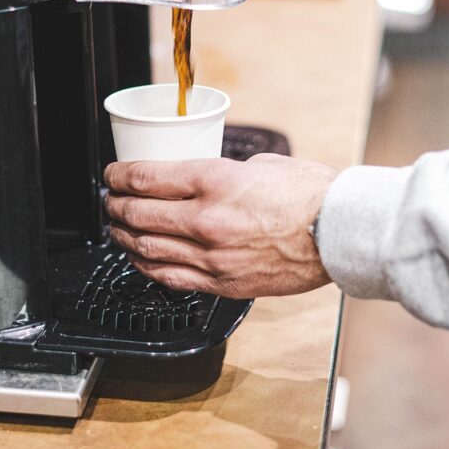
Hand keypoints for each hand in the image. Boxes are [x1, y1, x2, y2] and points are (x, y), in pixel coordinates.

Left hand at [104, 154, 339, 297]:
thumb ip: (224, 173)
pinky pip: (170, 277)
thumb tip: (203, 179)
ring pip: (148, 248)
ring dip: (124, 236)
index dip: (118, 176)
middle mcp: (207, 219)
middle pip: (139, 213)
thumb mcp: (262, 165)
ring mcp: (213, 256)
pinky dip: (147, 266)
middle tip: (109, 200)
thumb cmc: (311, 195)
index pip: (146, 178)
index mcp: (215, 180)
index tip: (112, 175)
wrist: (339, 233)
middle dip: (115, 205)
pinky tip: (140, 258)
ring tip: (118, 229)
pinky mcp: (223, 283)